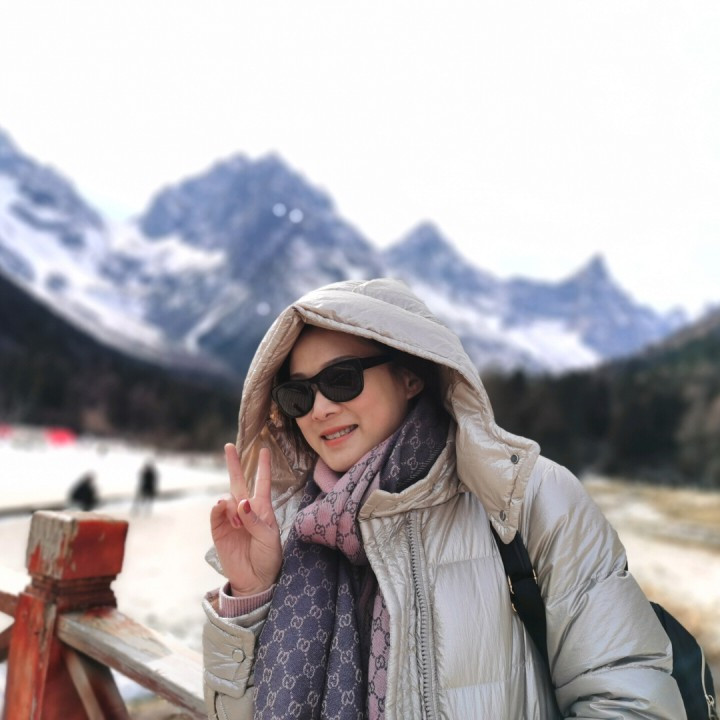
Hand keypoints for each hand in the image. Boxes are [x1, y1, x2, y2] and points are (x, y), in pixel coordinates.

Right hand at [210, 444, 281, 595]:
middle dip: (234, 464)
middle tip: (229, 446)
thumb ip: (255, 520)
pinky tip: (221, 507)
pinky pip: (216, 514)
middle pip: (238, 482)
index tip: (265, 450)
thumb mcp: (268, 538)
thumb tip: (240, 502)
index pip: (262, 483)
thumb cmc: (268, 558)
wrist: (255, 580)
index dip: (263, 466)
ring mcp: (231, 519)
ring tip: (239, 524)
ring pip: (227, 498)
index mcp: (262, 509)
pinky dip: (218, 508)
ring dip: (232, 505)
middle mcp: (246, 510)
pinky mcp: (219, 530)